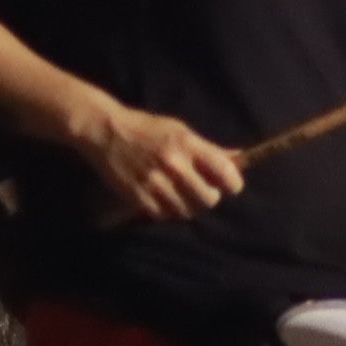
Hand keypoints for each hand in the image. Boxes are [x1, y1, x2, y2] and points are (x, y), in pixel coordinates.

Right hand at [81, 99, 245, 220]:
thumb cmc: (147, 129)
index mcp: (187, 144)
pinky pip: (165, 215)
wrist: (106, 133)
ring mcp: (155, 183)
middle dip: (211, 197)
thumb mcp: (180, 130)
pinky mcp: (139, 197)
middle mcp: (173, 165)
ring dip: (191, 206)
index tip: (231, 185)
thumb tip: (239, 158)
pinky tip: (167, 198)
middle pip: (209, 198)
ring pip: (188, 211)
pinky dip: (170, 210)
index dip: (234, 183)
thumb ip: (209, 148)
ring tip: (184, 194)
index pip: (225, 172)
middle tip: (205, 190)